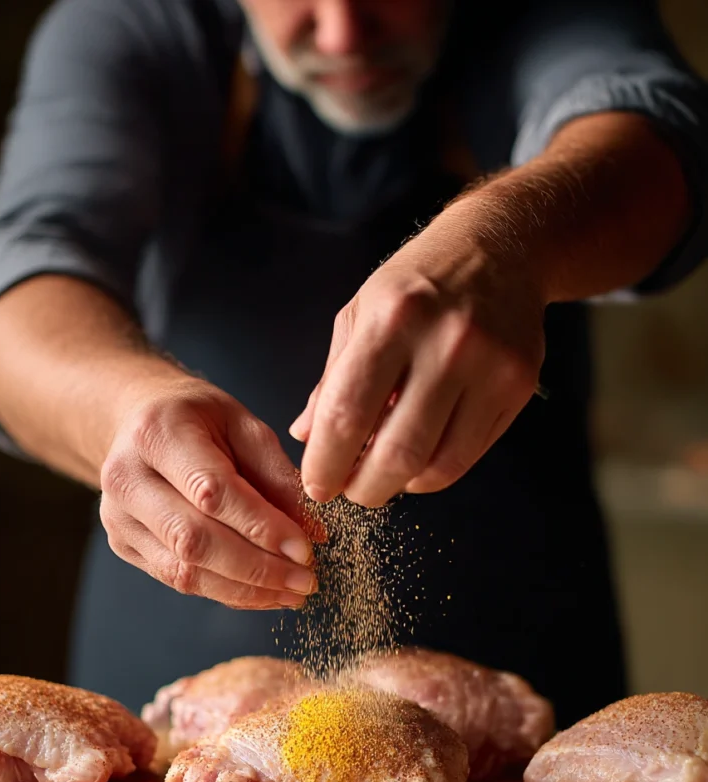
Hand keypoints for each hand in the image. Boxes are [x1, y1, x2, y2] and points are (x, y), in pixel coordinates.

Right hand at [100, 377, 316, 608]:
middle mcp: (127, 477)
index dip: (262, 526)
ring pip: (185, 571)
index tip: (305, 549)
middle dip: (257, 569)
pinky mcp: (124, 545)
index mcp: (157, 433)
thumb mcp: (243, 425)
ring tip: (291, 593)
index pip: (212, 492)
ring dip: (245, 590)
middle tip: (306, 581)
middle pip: (194, 540)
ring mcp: (118, 517)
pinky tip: (263, 593)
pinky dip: (227, 592)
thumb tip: (311, 533)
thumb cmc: (198, 418)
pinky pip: (179, 580)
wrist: (140, 419)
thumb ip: (276, 476)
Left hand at [291, 202, 545, 506]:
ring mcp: (489, 367)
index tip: (316, 484)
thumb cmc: (418, 283)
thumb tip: (306, 437)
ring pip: (436, 464)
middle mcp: (445, 342)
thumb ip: (332, 379)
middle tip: (351, 491)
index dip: (326, 463)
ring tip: (383, 476)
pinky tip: (418, 459)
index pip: (347, 413)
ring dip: (400, 485)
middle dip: (364, 488)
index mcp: (392, 318)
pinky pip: (468, 455)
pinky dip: (434, 471)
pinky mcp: (519, 386)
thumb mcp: (360, 313)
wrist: (500, 247)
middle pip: (396, 452)